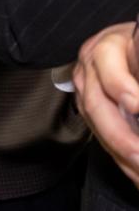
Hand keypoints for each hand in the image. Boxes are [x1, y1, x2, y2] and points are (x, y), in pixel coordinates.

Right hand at [73, 22, 138, 186]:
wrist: (130, 48)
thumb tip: (136, 102)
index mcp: (107, 46)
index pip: (106, 64)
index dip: (121, 86)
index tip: (136, 105)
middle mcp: (89, 68)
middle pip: (96, 103)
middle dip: (119, 135)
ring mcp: (85, 89)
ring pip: (94, 123)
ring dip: (119, 152)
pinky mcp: (89, 107)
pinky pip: (99, 134)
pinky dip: (119, 156)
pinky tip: (135, 173)